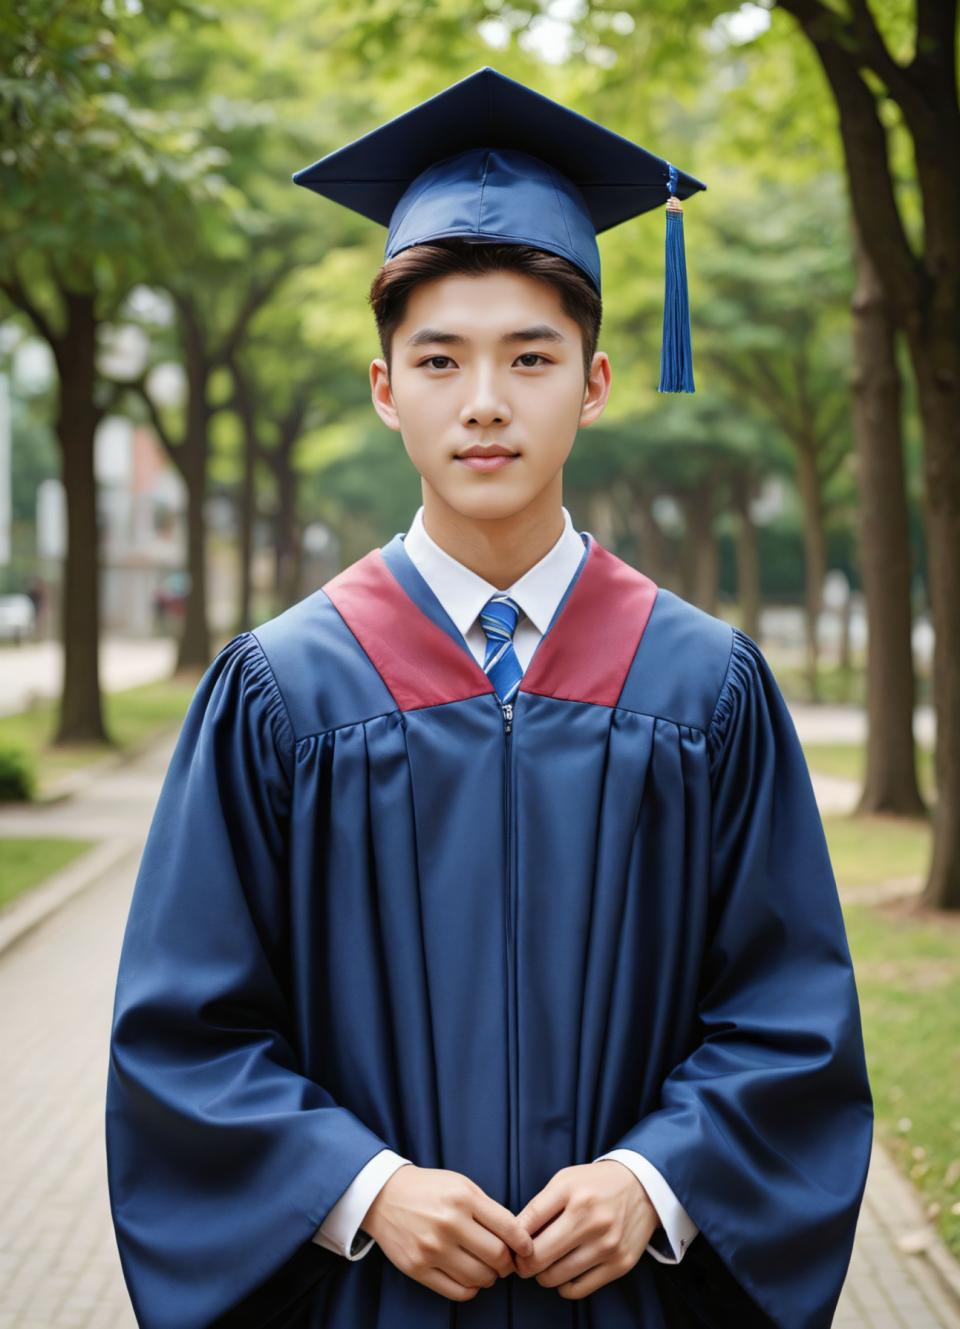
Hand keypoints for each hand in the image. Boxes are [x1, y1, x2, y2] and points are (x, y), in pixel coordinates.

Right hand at [361, 1164, 533, 1301]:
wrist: (384, 1196)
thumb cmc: (429, 1190)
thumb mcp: (462, 1185)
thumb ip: (489, 1209)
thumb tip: (516, 1238)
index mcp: (464, 1198)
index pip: (509, 1228)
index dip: (524, 1243)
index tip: (527, 1249)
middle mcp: (449, 1223)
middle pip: (497, 1257)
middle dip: (508, 1263)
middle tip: (505, 1261)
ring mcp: (432, 1248)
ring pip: (479, 1278)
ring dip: (490, 1277)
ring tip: (486, 1269)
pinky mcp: (418, 1268)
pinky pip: (458, 1292)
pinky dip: (471, 1289)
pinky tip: (470, 1278)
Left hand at [511, 1160, 658, 1299]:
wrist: (642, 1188)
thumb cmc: (594, 1185)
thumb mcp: (564, 1181)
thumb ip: (539, 1207)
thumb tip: (514, 1239)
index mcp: (572, 1192)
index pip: (527, 1224)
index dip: (512, 1240)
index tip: (511, 1245)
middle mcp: (591, 1219)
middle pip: (538, 1257)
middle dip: (522, 1264)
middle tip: (522, 1262)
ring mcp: (608, 1244)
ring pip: (556, 1277)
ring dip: (542, 1275)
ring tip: (545, 1264)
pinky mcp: (620, 1264)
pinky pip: (578, 1289)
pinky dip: (564, 1286)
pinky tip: (564, 1273)